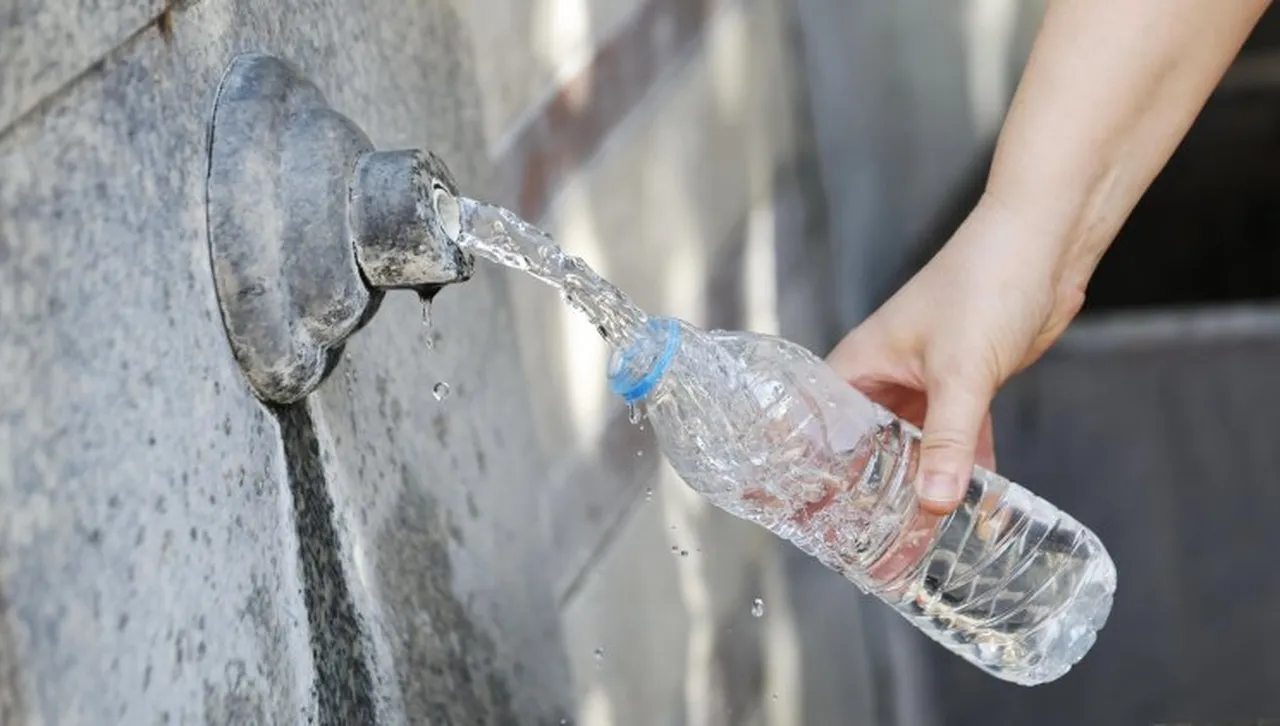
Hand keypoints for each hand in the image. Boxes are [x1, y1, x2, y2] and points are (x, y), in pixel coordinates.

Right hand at [827, 196, 1087, 513]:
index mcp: (859, 364)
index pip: (820, 428)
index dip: (812, 473)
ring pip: (914, 449)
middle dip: (869, 494)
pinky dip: (966, 471)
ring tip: (916, 544)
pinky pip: (959, 442)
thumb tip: (935, 500)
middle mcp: (885, 376)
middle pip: (866, 447)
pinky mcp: (967, 388)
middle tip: (869, 549)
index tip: (809, 520)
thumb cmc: (985, 280)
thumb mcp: (962, 368)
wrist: (1045, 244)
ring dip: (920, 488)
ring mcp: (926, 383)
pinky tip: (977, 510)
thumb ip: (949, 437)